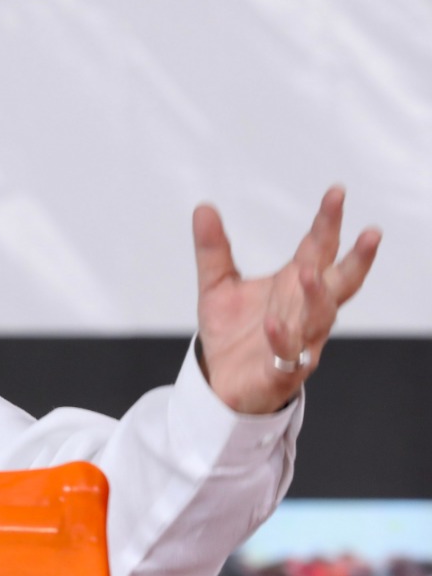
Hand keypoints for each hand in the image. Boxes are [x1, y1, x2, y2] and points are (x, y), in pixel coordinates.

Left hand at [195, 186, 380, 413]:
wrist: (222, 382)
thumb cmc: (233, 331)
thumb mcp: (216, 284)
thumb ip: (213, 249)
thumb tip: (204, 207)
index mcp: (293, 285)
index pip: (318, 249)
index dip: (328, 222)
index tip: (336, 193)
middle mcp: (305, 311)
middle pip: (339, 283)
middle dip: (357, 259)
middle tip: (371, 233)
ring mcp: (300, 341)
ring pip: (320, 318)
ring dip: (318, 297)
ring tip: (310, 273)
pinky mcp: (282, 370)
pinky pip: (288, 355)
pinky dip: (283, 340)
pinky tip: (273, 324)